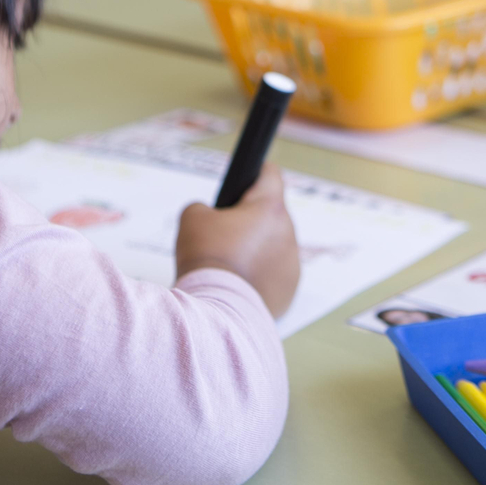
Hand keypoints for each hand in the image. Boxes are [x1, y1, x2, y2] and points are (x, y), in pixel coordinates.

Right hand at [174, 165, 299, 316]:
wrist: (218, 309)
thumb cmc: (207, 258)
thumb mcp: (193, 219)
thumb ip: (204, 207)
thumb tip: (212, 216)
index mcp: (269, 207)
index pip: (271, 175)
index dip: (254, 174)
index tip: (243, 183)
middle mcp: (288, 231)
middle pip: (271, 214)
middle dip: (250, 220)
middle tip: (224, 234)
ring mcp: (292, 261)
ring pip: (275, 244)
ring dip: (258, 248)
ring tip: (231, 263)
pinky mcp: (290, 287)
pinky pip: (276, 272)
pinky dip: (261, 274)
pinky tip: (240, 282)